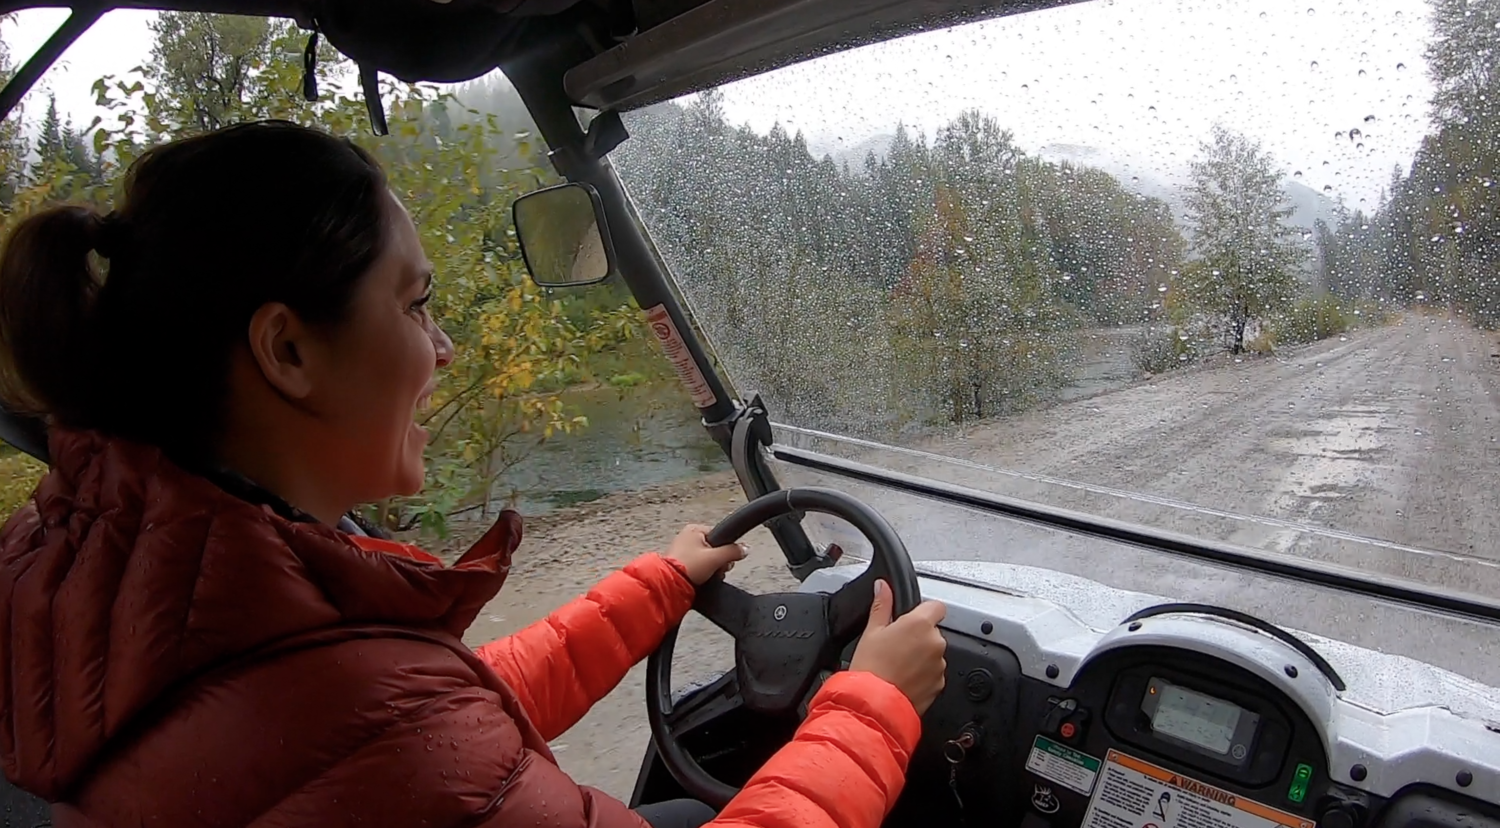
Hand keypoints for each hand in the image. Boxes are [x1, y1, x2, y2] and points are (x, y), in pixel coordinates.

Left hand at [666, 524, 748, 585]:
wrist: (670, 584)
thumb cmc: (688, 567)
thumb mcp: (716, 557)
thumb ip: (733, 551)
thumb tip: (745, 549)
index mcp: (694, 529)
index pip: (720, 536)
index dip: (726, 549)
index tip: (726, 560)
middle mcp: (688, 537)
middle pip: (715, 548)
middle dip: (719, 561)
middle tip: (716, 569)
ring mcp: (683, 550)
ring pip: (708, 558)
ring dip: (712, 568)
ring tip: (707, 575)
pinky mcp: (681, 563)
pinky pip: (699, 565)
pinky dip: (702, 572)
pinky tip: (702, 578)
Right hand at [849, 580, 947, 714]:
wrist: (875, 704)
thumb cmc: (871, 668)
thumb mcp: (871, 631)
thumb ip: (882, 605)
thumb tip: (883, 587)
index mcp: (920, 624)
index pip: (936, 606)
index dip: (924, 611)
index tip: (911, 620)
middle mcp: (935, 642)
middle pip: (932, 631)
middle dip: (918, 636)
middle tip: (896, 646)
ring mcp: (939, 664)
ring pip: (933, 653)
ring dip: (921, 656)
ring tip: (898, 665)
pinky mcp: (939, 684)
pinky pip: (933, 673)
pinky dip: (923, 674)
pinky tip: (904, 678)